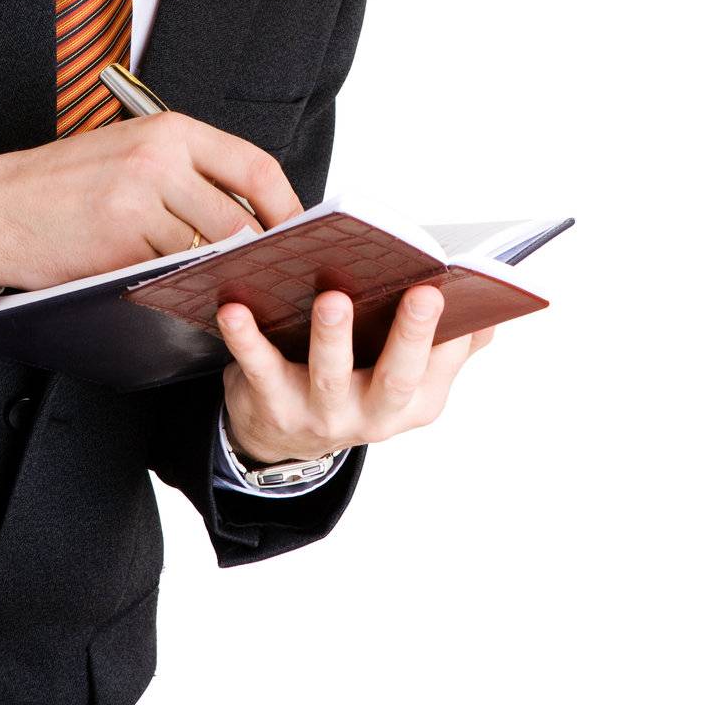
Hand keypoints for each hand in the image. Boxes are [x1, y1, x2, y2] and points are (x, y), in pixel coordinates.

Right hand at [0, 113, 301, 291]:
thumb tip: (251, 210)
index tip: (300, 232)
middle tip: (275, 275)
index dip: (287, 205)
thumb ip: (187, 172)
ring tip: (235, 289)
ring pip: (208, 248)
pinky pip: (169, 271)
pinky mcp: (118, 241)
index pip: (254, 165)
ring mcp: (138, 199)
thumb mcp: (130, 152)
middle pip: (240, 215)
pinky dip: (183, 285)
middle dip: (261, 252)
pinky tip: (185, 293)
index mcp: (169, 130)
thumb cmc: (64, 183)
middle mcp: (159, 157)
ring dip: (223, 274)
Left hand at [216, 286, 495, 463]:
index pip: (442, 365)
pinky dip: (246, 339)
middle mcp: (372, 415)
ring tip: (334, 298)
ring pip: (329, 376)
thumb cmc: (357, 381)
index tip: (462, 291)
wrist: (285, 437)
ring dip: (333, 337)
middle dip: (411, 336)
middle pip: (395, 378)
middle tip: (425, 292)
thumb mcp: (409, 377)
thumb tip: (491, 310)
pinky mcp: (271, 405)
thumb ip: (451, 345)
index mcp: (415, 402)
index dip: (453, 334)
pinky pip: (258, 369)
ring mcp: (321, 415)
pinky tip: (236, 308)